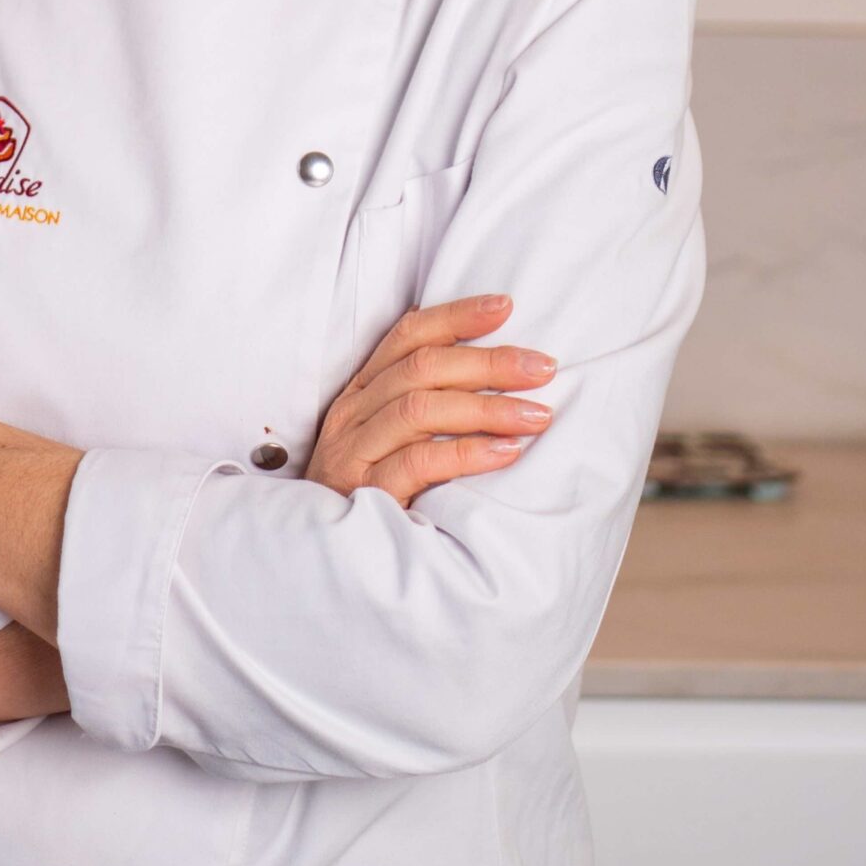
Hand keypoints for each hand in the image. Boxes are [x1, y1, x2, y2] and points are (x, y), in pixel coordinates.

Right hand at [304, 294, 555, 505]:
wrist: (322, 559)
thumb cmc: (370, 491)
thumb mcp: (389, 439)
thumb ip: (424, 404)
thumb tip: (491, 367)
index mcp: (362, 391)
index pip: (408, 336)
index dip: (456, 317)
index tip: (506, 307)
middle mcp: (354, 414)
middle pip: (422, 369)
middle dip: (488, 362)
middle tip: (543, 368)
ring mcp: (355, 453)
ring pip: (421, 410)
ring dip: (487, 408)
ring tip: (537, 415)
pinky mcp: (366, 494)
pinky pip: (419, 463)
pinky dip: (467, 453)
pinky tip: (506, 453)